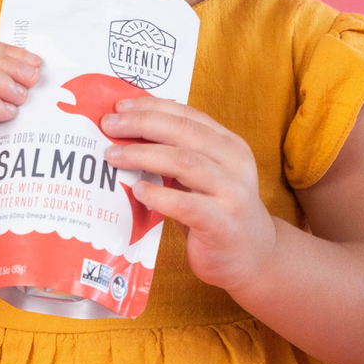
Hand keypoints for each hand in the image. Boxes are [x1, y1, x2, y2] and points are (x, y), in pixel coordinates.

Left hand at [102, 98, 276, 293]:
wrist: (254, 257)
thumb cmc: (216, 211)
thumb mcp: (203, 176)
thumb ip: (177, 154)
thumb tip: (125, 133)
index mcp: (229, 145)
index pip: (188, 115)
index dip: (152, 107)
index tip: (120, 106)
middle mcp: (235, 163)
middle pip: (184, 132)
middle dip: (142, 124)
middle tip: (109, 125)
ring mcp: (232, 194)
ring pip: (185, 162)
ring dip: (144, 155)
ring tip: (114, 156)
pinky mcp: (223, 225)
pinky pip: (187, 205)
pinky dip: (159, 195)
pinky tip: (138, 190)